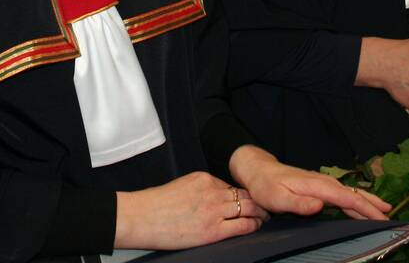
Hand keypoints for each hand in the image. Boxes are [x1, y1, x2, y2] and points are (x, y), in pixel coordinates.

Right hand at [114, 171, 266, 249]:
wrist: (143, 217)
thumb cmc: (156, 205)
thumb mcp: (182, 186)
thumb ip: (200, 189)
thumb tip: (214, 198)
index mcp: (204, 178)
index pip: (231, 186)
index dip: (242, 194)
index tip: (249, 199)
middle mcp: (213, 192)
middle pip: (244, 194)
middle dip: (257, 201)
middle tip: (266, 207)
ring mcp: (214, 211)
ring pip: (248, 208)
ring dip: (260, 213)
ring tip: (265, 217)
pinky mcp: (214, 230)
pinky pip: (242, 225)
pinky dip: (253, 225)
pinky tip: (257, 226)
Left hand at [230, 145, 390, 219]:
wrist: (258, 170)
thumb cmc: (266, 186)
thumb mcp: (277, 198)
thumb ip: (299, 203)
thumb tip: (320, 206)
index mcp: (318, 186)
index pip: (348, 198)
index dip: (367, 209)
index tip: (383, 218)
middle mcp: (324, 183)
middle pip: (355, 195)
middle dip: (374, 206)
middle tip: (392, 218)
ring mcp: (323, 184)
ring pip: (351, 194)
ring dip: (368, 203)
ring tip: (385, 212)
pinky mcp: (320, 187)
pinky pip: (344, 195)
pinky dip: (357, 200)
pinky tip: (362, 207)